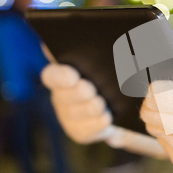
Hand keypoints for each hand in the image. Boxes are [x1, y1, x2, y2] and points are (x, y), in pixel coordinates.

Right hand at [42, 64, 167, 158]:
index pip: (52, 75)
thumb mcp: (108, 66)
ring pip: (75, 114)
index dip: (60, 76)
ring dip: (90, 108)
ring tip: (101, 104)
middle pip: (64, 96)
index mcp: (63, 76)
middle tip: (90, 90)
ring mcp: (69, 116)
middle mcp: (61, 97)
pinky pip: (86, 129)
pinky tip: (106, 117)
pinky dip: (98, 122)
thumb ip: (103, 58)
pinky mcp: (80, 132)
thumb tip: (114, 41)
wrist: (120, 107)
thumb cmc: (112, 78)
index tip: (72, 75)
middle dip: (78, 93)